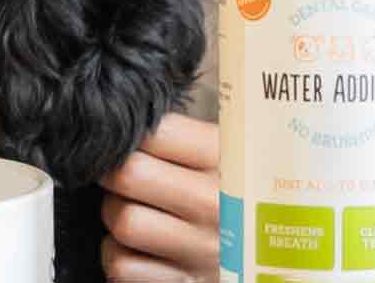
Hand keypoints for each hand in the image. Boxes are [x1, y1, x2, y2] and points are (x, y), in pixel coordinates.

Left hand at [99, 112, 220, 281]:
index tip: (130, 144)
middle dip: (114, 175)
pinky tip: (142, 250)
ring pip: (122, 220)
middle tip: (124, 178)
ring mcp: (202, 249)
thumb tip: (125, 110)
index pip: (155, 132)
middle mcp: (218, 205)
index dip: (130, 136)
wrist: (260, 261)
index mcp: (227, 161)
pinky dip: (120, 257)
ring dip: (117, 218)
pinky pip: (121, 264)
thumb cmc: (223, 198)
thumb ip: (181, 135)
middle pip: (129, 174)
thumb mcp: (218, 158)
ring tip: (137, 212)